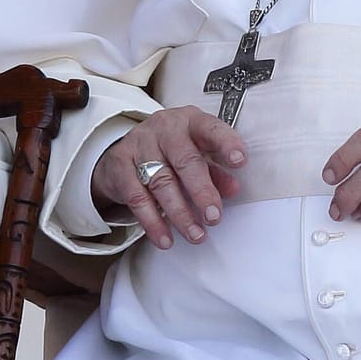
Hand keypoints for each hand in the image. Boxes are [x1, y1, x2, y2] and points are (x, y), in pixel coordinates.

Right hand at [93, 107, 246, 249]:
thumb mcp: (197, 154)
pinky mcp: (120, 164)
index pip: (210, 128)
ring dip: (180, 214)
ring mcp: (140, 144)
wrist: (126, 148)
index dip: (226, 144)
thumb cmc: (171, 150)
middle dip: (202, 191)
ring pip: (161, 182)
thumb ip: (216, 171)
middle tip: (214, 217)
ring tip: (195, 234)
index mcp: (190, 121)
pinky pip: (137, 197)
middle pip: (185, 160)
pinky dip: (152, 221)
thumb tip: (233, 189)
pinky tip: (165, 237)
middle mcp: (165, 128)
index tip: (240, 160)